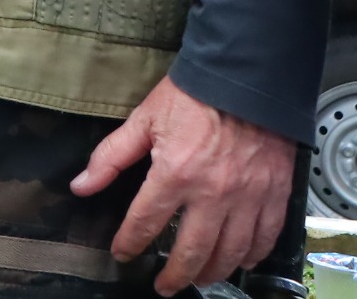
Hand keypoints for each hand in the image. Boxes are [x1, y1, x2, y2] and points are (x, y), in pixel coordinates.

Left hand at [70, 75, 295, 293]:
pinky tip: (239, 262)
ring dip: (211, 272)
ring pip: (230, 253)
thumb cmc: (193, 96)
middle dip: (174, 275)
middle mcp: (213, 194)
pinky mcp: (275, 195)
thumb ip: (111, 157)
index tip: (122, 254)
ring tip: (197, 280)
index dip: (130, 243)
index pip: (145, 222)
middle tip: (164, 286)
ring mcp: (248, 198)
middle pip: (192, 251)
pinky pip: (265, 238)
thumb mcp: (143, 120)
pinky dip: (251, 256)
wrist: (246, 78)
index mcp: (175, 174)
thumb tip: (80, 186)